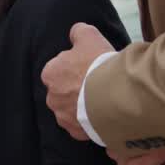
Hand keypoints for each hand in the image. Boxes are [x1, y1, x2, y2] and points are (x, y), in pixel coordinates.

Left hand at [41, 23, 114, 140]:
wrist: (114, 96)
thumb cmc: (99, 64)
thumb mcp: (90, 37)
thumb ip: (79, 32)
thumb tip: (75, 32)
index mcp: (50, 74)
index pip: (58, 70)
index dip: (74, 68)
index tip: (88, 69)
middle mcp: (51, 97)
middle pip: (63, 91)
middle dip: (76, 89)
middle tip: (96, 85)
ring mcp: (63, 117)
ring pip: (71, 111)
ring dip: (82, 107)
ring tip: (102, 102)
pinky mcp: (77, 133)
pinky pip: (81, 127)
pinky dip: (90, 123)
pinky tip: (103, 116)